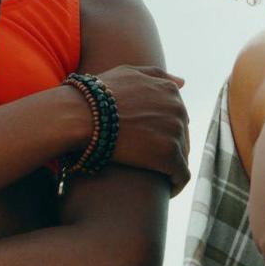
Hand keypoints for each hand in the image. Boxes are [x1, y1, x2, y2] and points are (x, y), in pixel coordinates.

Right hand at [94, 65, 190, 193]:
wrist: (81, 116)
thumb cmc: (96, 95)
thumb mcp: (128, 73)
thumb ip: (157, 76)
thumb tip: (183, 82)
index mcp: (170, 91)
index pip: (177, 117)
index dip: (164, 133)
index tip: (149, 145)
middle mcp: (179, 109)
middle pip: (182, 136)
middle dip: (168, 150)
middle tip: (149, 165)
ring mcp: (176, 132)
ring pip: (183, 156)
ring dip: (171, 168)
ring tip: (153, 179)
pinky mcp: (170, 156)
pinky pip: (182, 176)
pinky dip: (176, 185)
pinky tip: (164, 192)